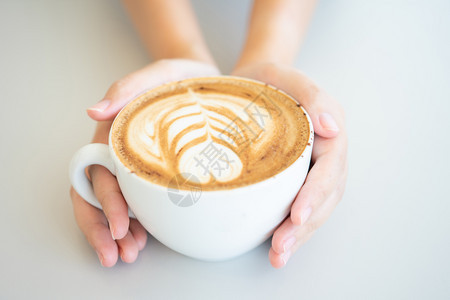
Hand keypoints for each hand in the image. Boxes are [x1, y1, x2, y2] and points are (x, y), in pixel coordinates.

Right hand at [70, 59, 219, 266]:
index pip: (95, 174)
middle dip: (103, 229)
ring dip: (117, 234)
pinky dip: (135, 225)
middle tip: (118, 255)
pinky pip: (137, 203)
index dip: (101, 203)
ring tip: (130, 254)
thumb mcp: (160, 74)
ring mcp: (135, 166)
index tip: (118, 227)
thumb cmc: (181, 78)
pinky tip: (142, 241)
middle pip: (97, 196)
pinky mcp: (153, 174)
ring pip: (114, 205)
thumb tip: (93, 112)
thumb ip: (126, 88)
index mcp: (112, 135)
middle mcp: (118, 154)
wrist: (208, 84)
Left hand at [233, 63, 347, 267]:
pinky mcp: (296, 177)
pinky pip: (300, 205)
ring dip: (300, 234)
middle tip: (280, 247)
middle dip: (305, 225)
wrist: (250, 83)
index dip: (315, 194)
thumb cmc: (264, 78)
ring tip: (279, 256)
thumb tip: (332, 127)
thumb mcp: (282, 74)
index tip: (297, 215)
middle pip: (324, 195)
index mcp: (328, 129)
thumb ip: (310, 94)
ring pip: (316, 207)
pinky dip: (292, 227)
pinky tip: (277, 245)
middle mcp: (325, 151)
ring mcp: (312, 167)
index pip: (329, 167)